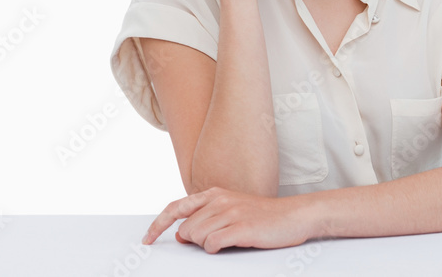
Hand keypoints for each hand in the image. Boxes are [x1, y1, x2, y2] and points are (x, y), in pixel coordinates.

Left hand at [141, 187, 314, 253]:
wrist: (294, 216)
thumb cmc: (264, 216)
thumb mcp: (232, 210)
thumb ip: (206, 218)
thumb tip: (180, 233)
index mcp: (215, 193)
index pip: (176, 207)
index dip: (158, 224)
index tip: (147, 240)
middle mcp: (219, 200)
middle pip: (187, 229)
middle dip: (196, 241)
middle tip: (219, 240)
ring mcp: (230, 212)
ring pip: (197, 238)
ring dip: (209, 245)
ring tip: (230, 240)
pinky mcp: (240, 227)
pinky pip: (212, 245)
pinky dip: (217, 249)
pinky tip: (232, 244)